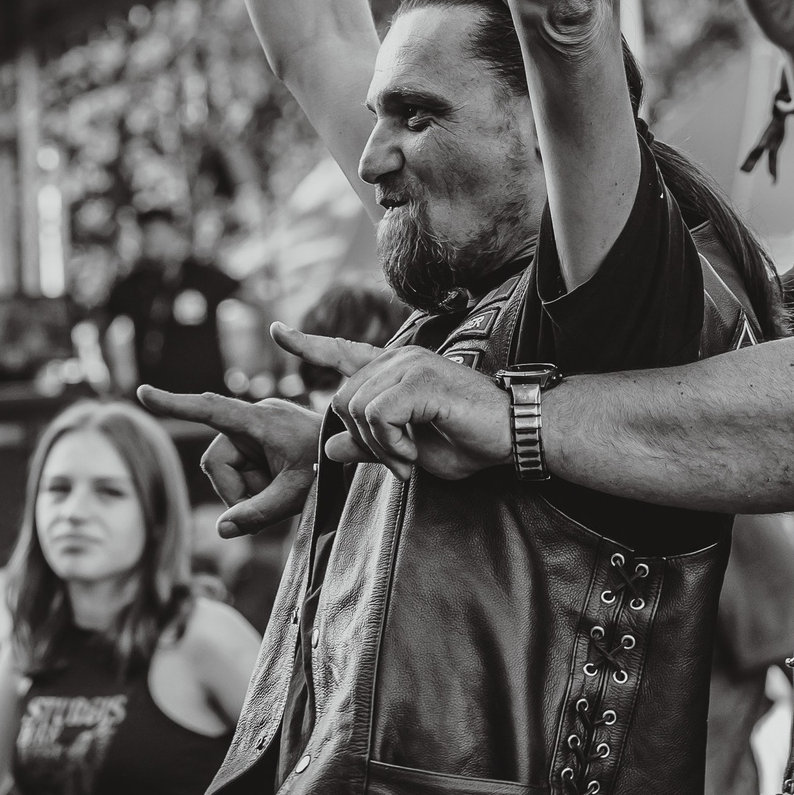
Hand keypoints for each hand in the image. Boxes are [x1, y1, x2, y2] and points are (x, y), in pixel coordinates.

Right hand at [138, 376, 324, 539]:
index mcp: (260, 420)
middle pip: (216, 464)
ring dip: (246, 490)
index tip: (143, 393)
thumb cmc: (330, 466)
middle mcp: (253, 418)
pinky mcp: (261, 440)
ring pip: (226, 471)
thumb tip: (221, 530)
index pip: (210, 409)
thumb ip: (259, 513)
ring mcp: (256, 429)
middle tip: (265, 508)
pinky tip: (278, 489)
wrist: (357, 454)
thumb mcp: (296, 493)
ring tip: (280, 494)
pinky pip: (241, 469)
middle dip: (235, 491)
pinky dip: (254, 486)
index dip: (175, 404)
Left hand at [308, 342, 512, 481]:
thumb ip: (370, 445)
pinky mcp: (420, 378)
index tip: (278, 331)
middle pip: (341, 400)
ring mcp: (409, 364)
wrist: (515, 433)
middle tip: (399, 463)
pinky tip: (414, 454)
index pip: (341, 351)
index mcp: (394, 369)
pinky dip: (390, 445)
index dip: (307, 344)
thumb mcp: (410, 450)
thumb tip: (330, 447)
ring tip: (410, 460)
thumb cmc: (471, 440)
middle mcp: (398, 358)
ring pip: (356, 409)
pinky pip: (377, 416)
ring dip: (379, 447)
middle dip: (362, 441)